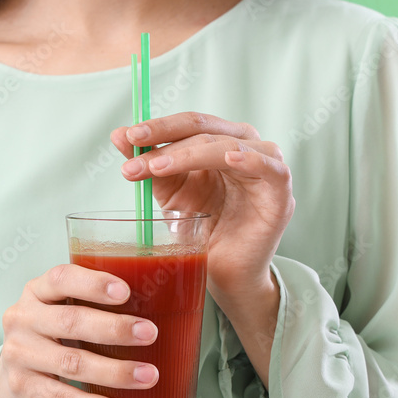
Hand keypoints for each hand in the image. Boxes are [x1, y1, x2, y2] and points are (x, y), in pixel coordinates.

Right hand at [0, 264, 159, 397]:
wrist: (9, 381)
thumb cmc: (47, 338)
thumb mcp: (58, 312)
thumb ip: (89, 304)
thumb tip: (155, 305)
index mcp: (36, 292)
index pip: (61, 279)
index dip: (93, 284)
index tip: (126, 291)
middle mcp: (23, 319)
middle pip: (71, 321)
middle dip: (115, 329)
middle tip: (150, 334)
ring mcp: (20, 355)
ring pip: (72, 363)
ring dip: (114, 371)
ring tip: (147, 376)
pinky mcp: (24, 387)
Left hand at [110, 112, 294, 297]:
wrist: (224, 273)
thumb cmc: (201, 231)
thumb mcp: (170, 194)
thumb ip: (149, 165)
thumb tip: (117, 135)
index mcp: (220, 141)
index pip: (188, 124)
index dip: (158, 127)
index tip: (125, 137)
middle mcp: (245, 146)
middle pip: (204, 129)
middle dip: (165, 140)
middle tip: (134, 152)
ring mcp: (266, 166)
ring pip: (227, 146)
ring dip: (189, 154)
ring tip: (157, 167)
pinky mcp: (280, 191)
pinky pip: (270, 168)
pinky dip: (250, 160)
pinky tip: (228, 159)